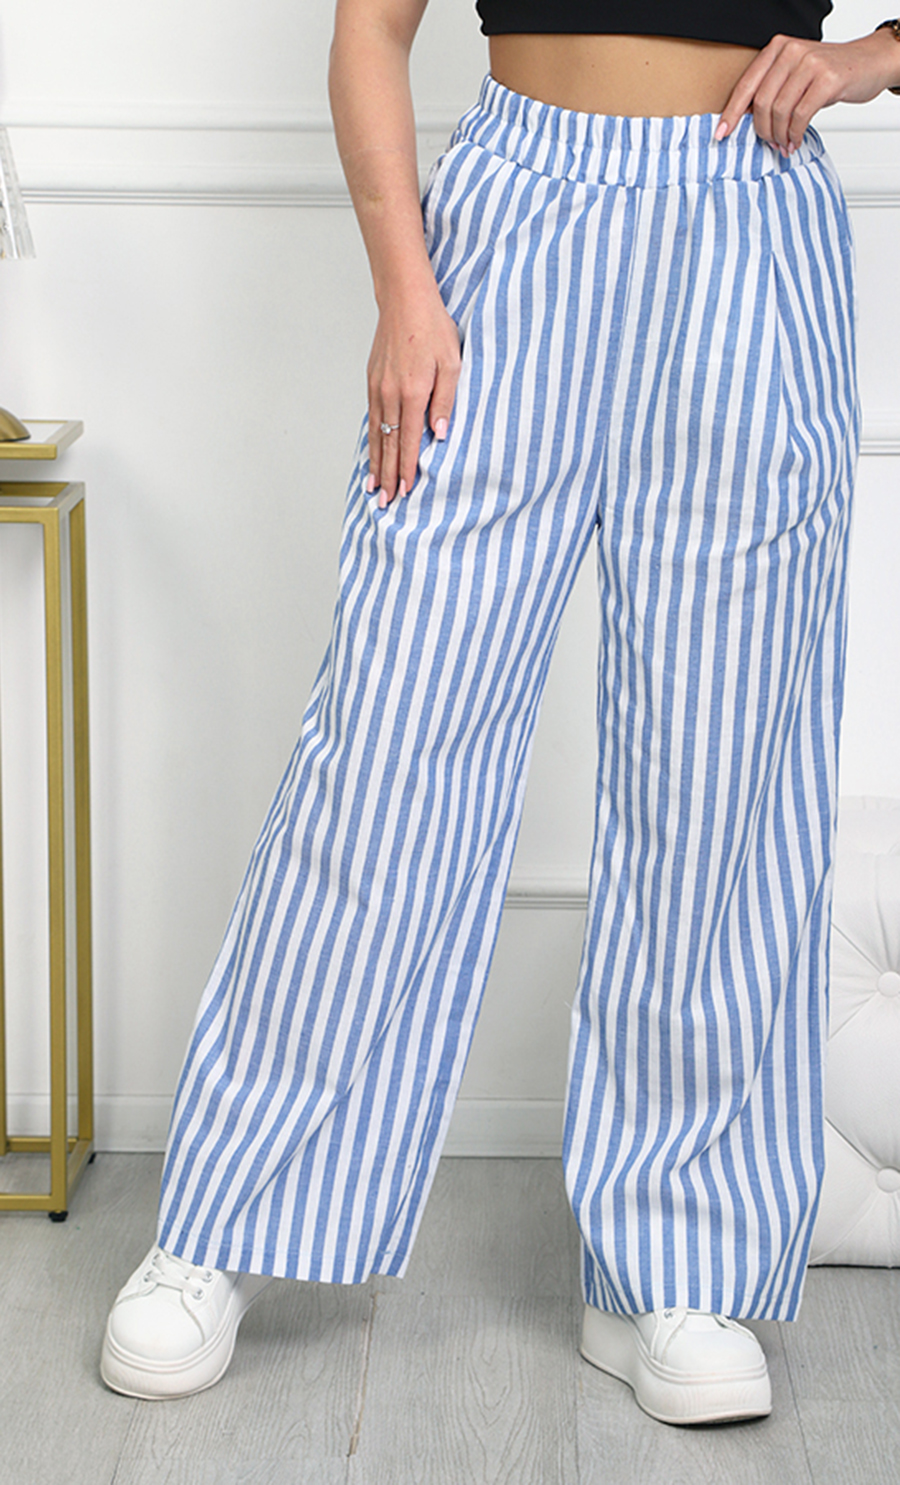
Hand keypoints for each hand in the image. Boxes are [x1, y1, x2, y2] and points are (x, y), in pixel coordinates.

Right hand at [366, 286, 461, 507]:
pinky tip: (372, 454)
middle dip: (388, 476)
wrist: (405, 300)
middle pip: (388, 444)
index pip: (409, 441)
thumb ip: (446, 401)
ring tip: (374, 488)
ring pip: (376, 435)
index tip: (405, 492)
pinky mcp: (373, 381)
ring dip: (376, 464)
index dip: (406, 469)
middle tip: (385, 502)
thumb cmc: (433, 328)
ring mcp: (378, 388)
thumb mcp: (452, 364)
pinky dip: (371, 440)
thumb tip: (440, 434)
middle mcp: (391, 394)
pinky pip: (371, 419)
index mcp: (413, 393)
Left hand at [715, 31, 898, 152]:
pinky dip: (795, 134)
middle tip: (769, 144)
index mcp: (777, 48)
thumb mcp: (794, 74)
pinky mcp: (827, 78)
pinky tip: (795, 140)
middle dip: (762, 131)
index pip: (746, 85)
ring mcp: (810, 63)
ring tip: (784, 144)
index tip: (721, 134)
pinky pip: (801, 116)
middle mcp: (791, 51)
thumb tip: (743, 120)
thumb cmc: (828, 73)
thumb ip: (771, 89)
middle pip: (761, 102)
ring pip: (779, 111)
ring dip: (779, 135)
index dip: (731, 113)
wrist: (868, 62)